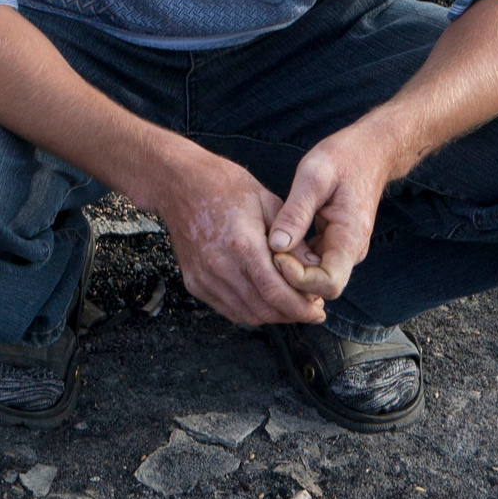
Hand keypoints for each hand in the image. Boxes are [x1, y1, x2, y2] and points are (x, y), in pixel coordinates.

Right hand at [151, 149, 329, 326]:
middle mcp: (220, 267)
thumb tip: (315, 267)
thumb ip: (293, 240)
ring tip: (290, 303)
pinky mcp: (194, 282)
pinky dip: (250, 310)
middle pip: (263, 309)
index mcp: (241, 244)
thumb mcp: (268, 202)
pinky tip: (263, 298)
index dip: (301, 308)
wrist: (179, 183)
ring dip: (272, 315)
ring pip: (246, 315)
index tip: (318, 310)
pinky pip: (228, 309)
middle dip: (291, 314)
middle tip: (309, 308)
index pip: (276, 293)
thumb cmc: (224, 185)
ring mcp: (204, 277)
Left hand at [262, 124, 397, 302]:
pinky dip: (294, 256)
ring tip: (267, 244)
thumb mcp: (314, 175)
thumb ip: (296, 212)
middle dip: (290, 277)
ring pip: (314, 276)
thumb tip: (276, 246)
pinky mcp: (334, 243)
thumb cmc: (344, 158)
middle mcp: (350, 252)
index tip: (276, 254)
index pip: (327, 284)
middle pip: (319, 286)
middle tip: (265, 250)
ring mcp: (343, 249)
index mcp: (350, 239)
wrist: (371, 150)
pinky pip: (313, 261)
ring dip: (290, 267)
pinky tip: (276, 238)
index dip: (298, 278)